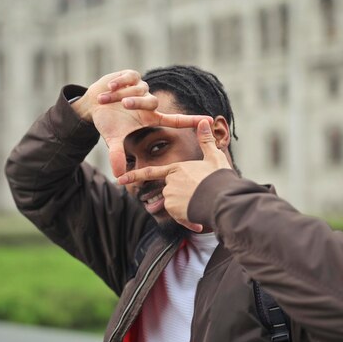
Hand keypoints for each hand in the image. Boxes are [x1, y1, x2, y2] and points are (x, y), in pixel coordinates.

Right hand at [73, 70, 213, 176]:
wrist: (94, 104)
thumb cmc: (108, 122)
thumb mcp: (112, 139)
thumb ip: (117, 155)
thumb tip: (118, 175)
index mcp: (150, 118)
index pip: (176, 120)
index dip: (192, 120)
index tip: (210, 120)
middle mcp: (149, 103)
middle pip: (152, 101)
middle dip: (137, 102)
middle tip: (123, 105)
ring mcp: (141, 88)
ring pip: (139, 89)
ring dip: (121, 94)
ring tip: (106, 99)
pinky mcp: (132, 75)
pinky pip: (129, 77)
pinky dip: (118, 82)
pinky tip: (109, 88)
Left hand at [117, 120, 231, 231]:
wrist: (222, 199)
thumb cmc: (219, 177)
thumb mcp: (214, 157)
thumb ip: (206, 141)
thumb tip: (205, 121)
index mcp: (176, 168)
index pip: (150, 172)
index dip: (134, 175)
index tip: (120, 179)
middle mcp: (170, 183)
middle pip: (172, 192)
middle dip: (184, 197)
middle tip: (200, 197)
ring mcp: (170, 197)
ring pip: (176, 205)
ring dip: (187, 208)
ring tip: (202, 204)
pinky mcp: (175, 211)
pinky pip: (180, 217)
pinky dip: (188, 220)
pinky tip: (199, 220)